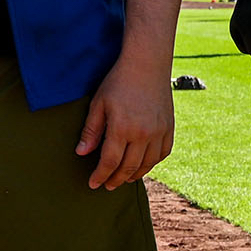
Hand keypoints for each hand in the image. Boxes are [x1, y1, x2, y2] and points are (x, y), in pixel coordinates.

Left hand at [75, 56, 172, 188]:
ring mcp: (159, 132)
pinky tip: (143, 164)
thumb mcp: (99, 103)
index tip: (93, 184)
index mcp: (122, 128)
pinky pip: (163, 153)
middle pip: (128, 167)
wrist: (147, 64)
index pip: (109, 162)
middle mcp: (143, 134)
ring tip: (123, 178)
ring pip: (147, 164)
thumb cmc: (118, 81)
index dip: (100, 176)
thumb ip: (92, 130)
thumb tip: (82, 153)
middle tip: (107, 185)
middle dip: (116, 179)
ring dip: (134, 175)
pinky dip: (152, 163)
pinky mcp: (169, 128)